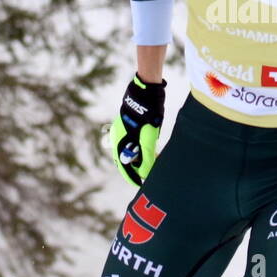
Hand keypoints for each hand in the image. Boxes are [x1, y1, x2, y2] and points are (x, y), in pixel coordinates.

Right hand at [109, 72, 166, 187]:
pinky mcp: (132, 125)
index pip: (123, 166)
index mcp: (119, 142)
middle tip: (154, 169)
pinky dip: (145, 148)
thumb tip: (146, 174)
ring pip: (134, 150)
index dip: (132, 177)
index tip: (140, 185)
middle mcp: (119, 137)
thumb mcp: (148, 139)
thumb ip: (146, 158)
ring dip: (144, 156)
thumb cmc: (147, 115)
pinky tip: (155, 147)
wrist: (147, 92)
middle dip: (141, 166)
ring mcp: (124, 131)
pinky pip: (136, 142)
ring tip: (157, 157)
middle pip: (129, 159)